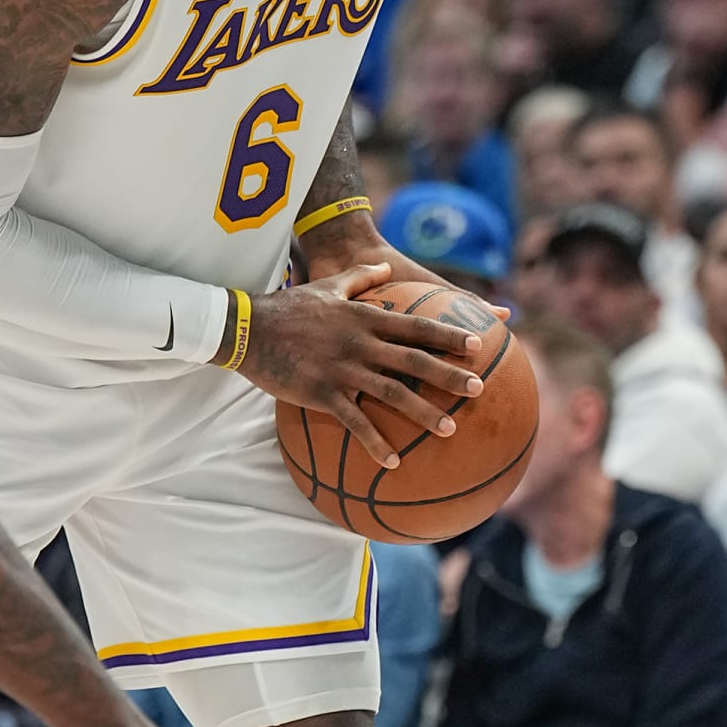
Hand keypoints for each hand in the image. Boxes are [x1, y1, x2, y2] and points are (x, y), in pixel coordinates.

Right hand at [236, 264, 486, 471]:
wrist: (248, 327)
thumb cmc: (288, 306)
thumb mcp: (328, 285)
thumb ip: (360, 276)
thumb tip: (383, 264)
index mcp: (366, 317)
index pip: (416, 326)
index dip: (449, 335)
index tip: (478, 344)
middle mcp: (361, 343)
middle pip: (414, 361)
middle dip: (449, 375)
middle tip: (479, 390)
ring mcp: (343, 370)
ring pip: (392, 393)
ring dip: (423, 412)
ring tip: (450, 429)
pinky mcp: (323, 394)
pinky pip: (355, 422)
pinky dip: (376, 442)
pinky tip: (394, 462)